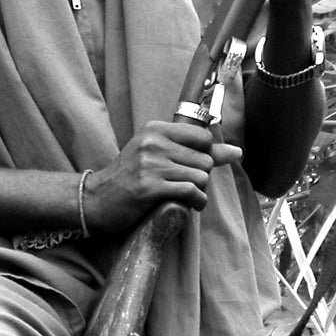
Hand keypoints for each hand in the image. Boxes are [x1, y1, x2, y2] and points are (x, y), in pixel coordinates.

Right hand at [81, 121, 241, 235]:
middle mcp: (152, 142)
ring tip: (186, 197)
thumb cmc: (130, 177)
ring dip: (200, 192)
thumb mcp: (158, 154)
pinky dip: (196, 202)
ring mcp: (150, 164)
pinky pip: (191, 192)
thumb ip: (197, 151)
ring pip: (201, 176)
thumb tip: (238, 151)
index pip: (203, 137)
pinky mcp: (150, 187)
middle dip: (202, 176)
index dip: (205, 156)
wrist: (97, 199)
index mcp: (155, 129)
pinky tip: (188, 206)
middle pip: (205, 159)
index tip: (191, 167)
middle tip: (185, 185)